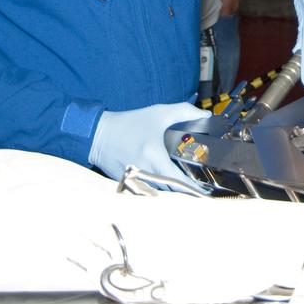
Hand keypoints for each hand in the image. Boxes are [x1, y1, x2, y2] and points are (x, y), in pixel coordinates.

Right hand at [88, 102, 204, 181]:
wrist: (98, 134)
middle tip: (197, 184)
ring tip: (181, 182)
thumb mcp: (159, 113)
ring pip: (159, 192)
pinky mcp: (126, 185)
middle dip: (184, 188)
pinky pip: (146, 191)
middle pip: (171, 190)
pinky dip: (156, 188)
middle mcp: (145, 173)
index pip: (178, 181)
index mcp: (154, 158)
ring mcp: (134, 181)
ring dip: (170, 188)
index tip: (205, 190)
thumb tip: (205, 116)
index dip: (193, 188)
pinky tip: (162, 181)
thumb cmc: (129, 123)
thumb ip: (184, 112)